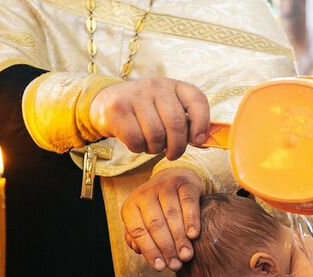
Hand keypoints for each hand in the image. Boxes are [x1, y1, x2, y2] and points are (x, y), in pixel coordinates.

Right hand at [89, 78, 209, 157]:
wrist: (108, 101)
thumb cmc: (147, 112)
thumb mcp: (169, 110)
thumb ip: (187, 125)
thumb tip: (204, 142)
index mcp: (175, 86)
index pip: (197, 99)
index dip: (202, 123)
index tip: (198, 140)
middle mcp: (156, 86)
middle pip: (176, 123)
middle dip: (177, 147)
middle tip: (173, 154)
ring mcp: (136, 95)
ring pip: (156, 134)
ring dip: (156, 149)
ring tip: (152, 145)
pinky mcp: (118, 109)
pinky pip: (136, 139)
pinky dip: (139, 148)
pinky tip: (137, 143)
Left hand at [121, 167, 203, 270]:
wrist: (175, 179)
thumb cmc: (157, 209)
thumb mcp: (143, 221)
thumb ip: (138, 237)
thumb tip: (139, 251)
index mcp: (131, 207)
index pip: (138, 231)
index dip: (149, 251)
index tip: (160, 267)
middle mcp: (145, 194)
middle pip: (155, 224)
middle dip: (166, 247)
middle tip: (176, 264)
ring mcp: (165, 186)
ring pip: (171, 214)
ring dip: (179, 238)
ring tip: (186, 255)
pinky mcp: (184, 183)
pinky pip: (188, 202)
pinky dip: (191, 219)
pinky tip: (193, 235)